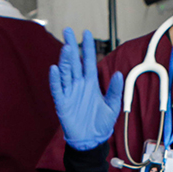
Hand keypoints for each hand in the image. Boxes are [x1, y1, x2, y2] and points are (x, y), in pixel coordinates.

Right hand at [49, 28, 122, 150]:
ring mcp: (69, 93)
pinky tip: (55, 69)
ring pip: (66, 73)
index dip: (88, 48)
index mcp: (91, 83)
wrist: (91, 141)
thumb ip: (114, 91)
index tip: (87, 33)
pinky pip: (57, 89)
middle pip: (74, 62)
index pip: (89, 61)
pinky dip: (55, 80)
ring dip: (65, 60)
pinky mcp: (62, 103)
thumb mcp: (113, 107)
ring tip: (66, 47)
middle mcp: (79, 85)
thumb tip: (118, 73)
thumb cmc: (101, 123)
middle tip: (67, 31)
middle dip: (71, 46)